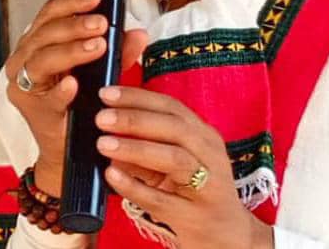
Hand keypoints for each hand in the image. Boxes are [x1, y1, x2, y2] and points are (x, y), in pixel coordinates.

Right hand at [4, 0, 146, 194]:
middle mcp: (26, 58)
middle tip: (101, 24)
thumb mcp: (104, 68)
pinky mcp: (34, 111)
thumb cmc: (83, 98)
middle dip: (75, 25)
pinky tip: (73, 84)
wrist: (73, 143)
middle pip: (44, 32)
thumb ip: (120, 50)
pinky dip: (60, 91)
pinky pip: (46, 98)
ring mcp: (25, 85)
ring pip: (41, 60)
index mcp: (40, 40)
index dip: (72, 1)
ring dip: (71, 51)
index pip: (51, 12)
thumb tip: (140, 33)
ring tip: (97, 46)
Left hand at [95, 86, 273, 248]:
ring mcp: (206, 185)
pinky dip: (135, 186)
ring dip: (136, 149)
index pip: (171, 107)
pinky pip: (161, 199)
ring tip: (103, 144)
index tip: (106, 93)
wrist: (227, 236)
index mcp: (204, 136)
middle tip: (101, 118)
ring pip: (173, 159)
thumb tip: (108, 131)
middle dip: (135, 120)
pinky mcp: (195, 216)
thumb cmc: (197, 193)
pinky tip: (112, 176)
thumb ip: (147, 149)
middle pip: (174, 128)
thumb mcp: (176, 165)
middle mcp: (210, 155)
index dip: (139, 98)